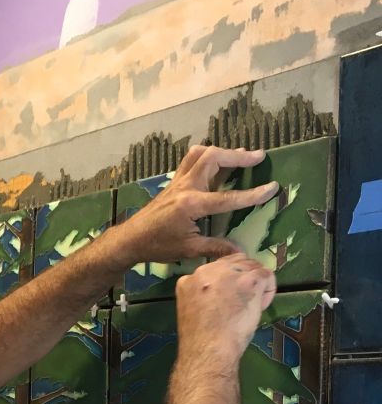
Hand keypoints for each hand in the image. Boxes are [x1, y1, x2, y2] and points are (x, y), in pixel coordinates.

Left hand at [119, 146, 279, 264]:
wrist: (130, 239)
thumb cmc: (157, 246)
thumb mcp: (188, 249)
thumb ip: (215, 248)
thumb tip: (240, 252)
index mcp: (192, 205)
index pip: (228, 198)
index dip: (252, 194)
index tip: (272, 188)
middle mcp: (186, 187)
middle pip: (214, 158)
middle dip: (238, 156)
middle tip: (258, 157)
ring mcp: (178, 182)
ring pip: (200, 154)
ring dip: (222, 151)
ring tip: (240, 154)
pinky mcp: (173, 182)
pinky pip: (191, 160)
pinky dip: (206, 155)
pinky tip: (216, 160)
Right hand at [175, 253, 275, 361]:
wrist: (208, 349)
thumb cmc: (200, 339)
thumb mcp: (192, 309)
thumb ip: (202, 294)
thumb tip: (225, 293)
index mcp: (188, 280)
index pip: (213, 269)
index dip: (226, 281)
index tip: (229, 297)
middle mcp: (206, 271)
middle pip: (234, 262)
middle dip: (243, 276)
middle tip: (245, 298)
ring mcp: (228, 274)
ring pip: (251, 266)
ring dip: (255, 282)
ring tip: (252, 304)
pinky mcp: (249, 281)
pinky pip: (266, 275)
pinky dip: (268, 289)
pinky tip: (261, 305)